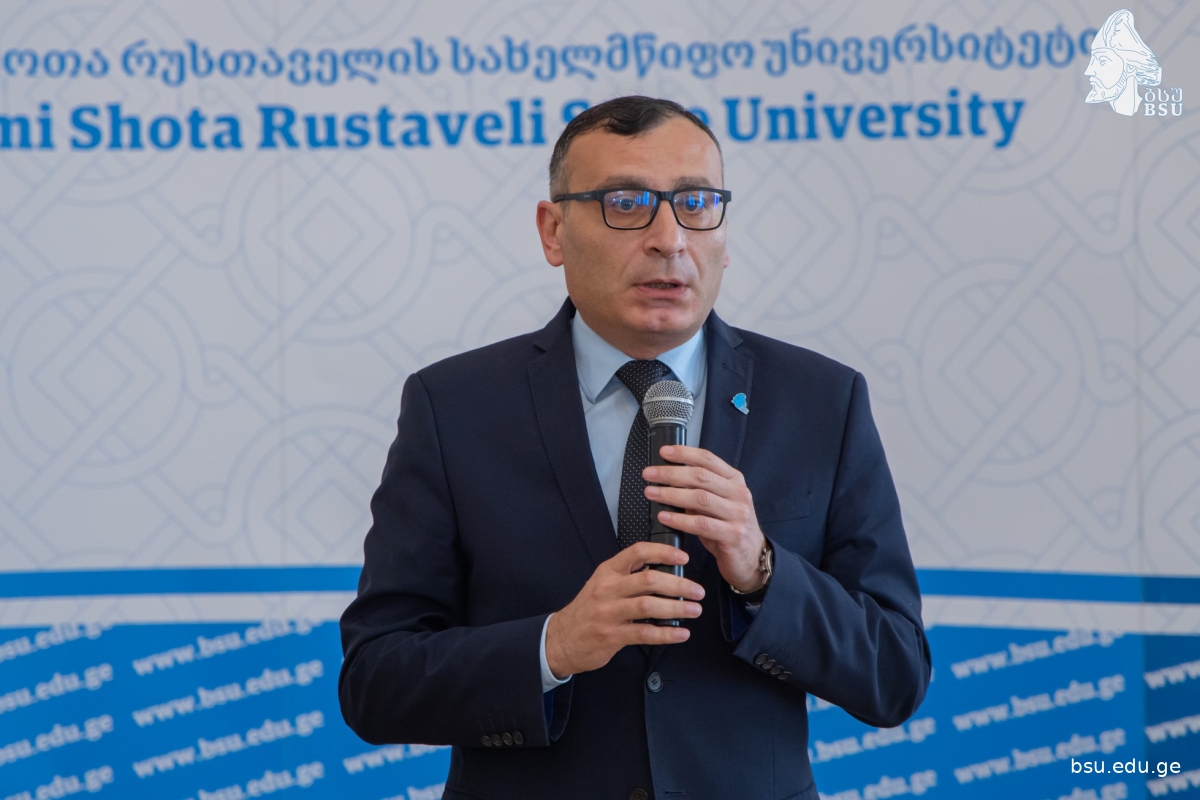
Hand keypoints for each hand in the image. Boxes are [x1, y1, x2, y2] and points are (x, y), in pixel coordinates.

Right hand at [545, 542, 704, 678]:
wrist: (562, 638)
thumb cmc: (587, 610)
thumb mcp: (603, 584)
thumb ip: (629, 577)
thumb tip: (665, 573)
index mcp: (608, 572)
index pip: (638, 552)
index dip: (663, 553)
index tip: (683, 558)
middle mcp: (608, 589)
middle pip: (649, 580)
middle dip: (679, 585)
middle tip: (697, 590)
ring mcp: (609, 613)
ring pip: (649, 606)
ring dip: (677, 608)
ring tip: (694, 610)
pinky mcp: (612, 635)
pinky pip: (645, 633)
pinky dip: (667, 633)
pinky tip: (681, 633)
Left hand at [643, 445, 766, 592]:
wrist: (752, 558)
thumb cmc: (729, 528)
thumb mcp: (718, 504)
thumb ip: (699, 490)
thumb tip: (668, 478)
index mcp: (735, 480)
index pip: (708, 459)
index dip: (684, 453)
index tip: (663, 452)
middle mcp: (739, 494)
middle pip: (701, 477)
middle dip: (671, 473)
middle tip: (649, 474)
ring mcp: (738, 514)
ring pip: (700, 498)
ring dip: (671, 495)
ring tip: (651, 493)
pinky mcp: (733, 535)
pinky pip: (701, 524)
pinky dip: (679, 519)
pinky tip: (664, 516)